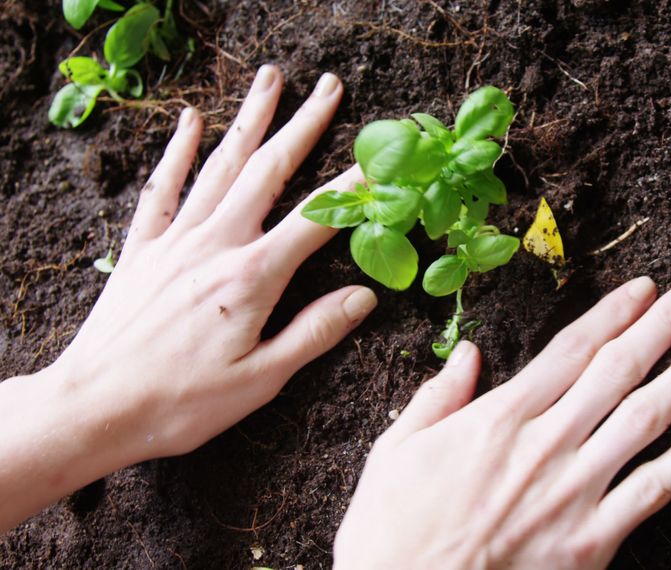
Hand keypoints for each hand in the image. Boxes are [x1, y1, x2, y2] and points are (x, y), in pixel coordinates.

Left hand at [0, 65, 372, 530]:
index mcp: (251, 278)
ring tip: (270, 80)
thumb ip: (314, 333)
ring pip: (220, 167)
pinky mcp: (142, 250)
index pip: (316, 220)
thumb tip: (364, 298)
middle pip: (268, 172)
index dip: (354, 185)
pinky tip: (191, 122)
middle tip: (329, 87)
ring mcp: (175, 242)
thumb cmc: (181, 403)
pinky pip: (163, 189)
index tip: (382, 154)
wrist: (94, 407)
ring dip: (248, 121)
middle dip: (303, 125)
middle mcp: (215, 245)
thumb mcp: (262, 380)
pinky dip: (178, 153)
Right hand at [334, 277, 670, 568]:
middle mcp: (546, 445)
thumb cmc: (391, 536)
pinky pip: (654, 491)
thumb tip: (467, 353)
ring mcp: (574, 493)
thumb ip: (437, 398)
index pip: (570, 351)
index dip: (612, 314)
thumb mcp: (394, 453)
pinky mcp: (592, 543)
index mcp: (499, 419)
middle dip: (664, 326)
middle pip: (618, 371)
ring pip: (646, 419)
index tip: (643, 288)